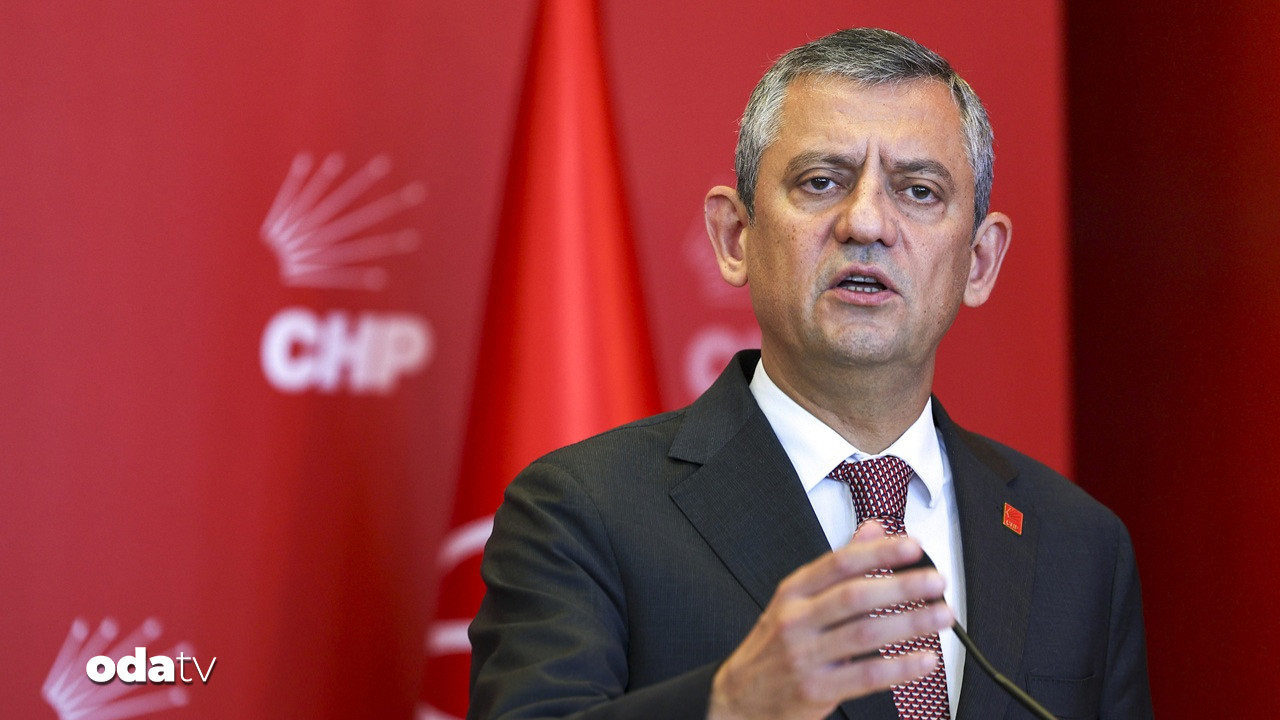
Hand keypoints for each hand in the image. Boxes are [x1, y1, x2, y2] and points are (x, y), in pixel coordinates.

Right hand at [707, 522, 951, 719]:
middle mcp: (795, 620)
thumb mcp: (797, 599)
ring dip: (910, 623)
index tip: (913, 547)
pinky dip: (900, 669)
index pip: (839, 563)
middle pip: (855, 596)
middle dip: (902, 586)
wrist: (739, 698)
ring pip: (865, 635)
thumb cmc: (775, 646)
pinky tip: (925, 661)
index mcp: (792, 592)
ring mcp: (805, 656)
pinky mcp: (817, 690)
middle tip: (936, 582)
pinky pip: (867, 677)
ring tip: (941, 615)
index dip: (878, 552)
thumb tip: (874, 528)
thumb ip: (839, 566)